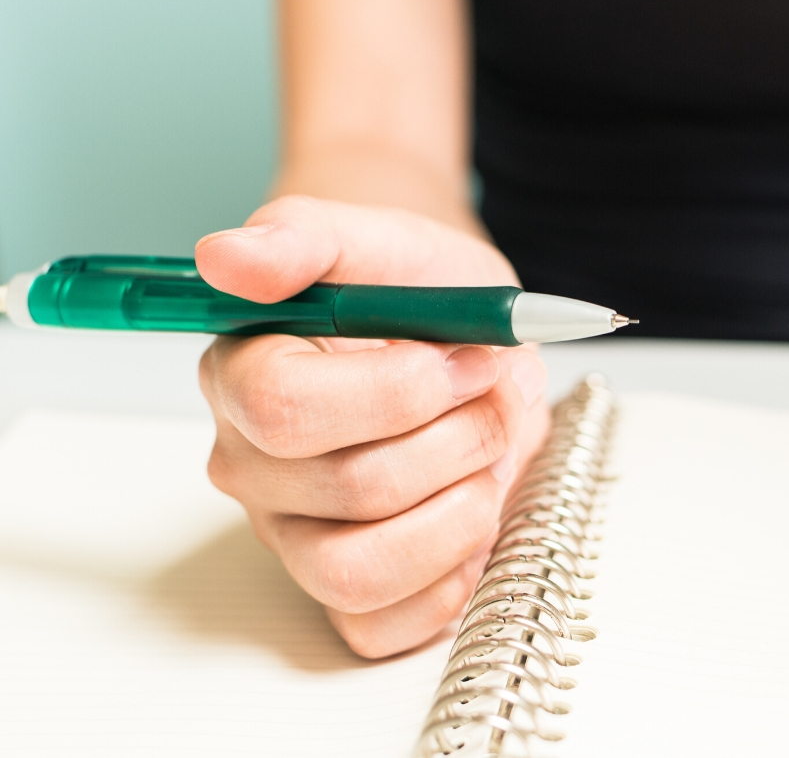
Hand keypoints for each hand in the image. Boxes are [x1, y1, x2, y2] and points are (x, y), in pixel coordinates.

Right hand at [195, 195, 548, 657]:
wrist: (465, 332)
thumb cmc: (413, 289)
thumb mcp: (379, 237)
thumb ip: (300, 238)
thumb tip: (226, 257)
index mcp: (241, 376)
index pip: (285, 406)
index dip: (400, 387)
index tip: (469, 354)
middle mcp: (254, 466)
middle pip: (351, 486)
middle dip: (458, 435)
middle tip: (490, 395)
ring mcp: (294, 536)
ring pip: (361, 569)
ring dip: (460, 509)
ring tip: (484, 455)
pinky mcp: (343, 591)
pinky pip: (382, 625)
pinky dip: (450, 575)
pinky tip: (470, 511)